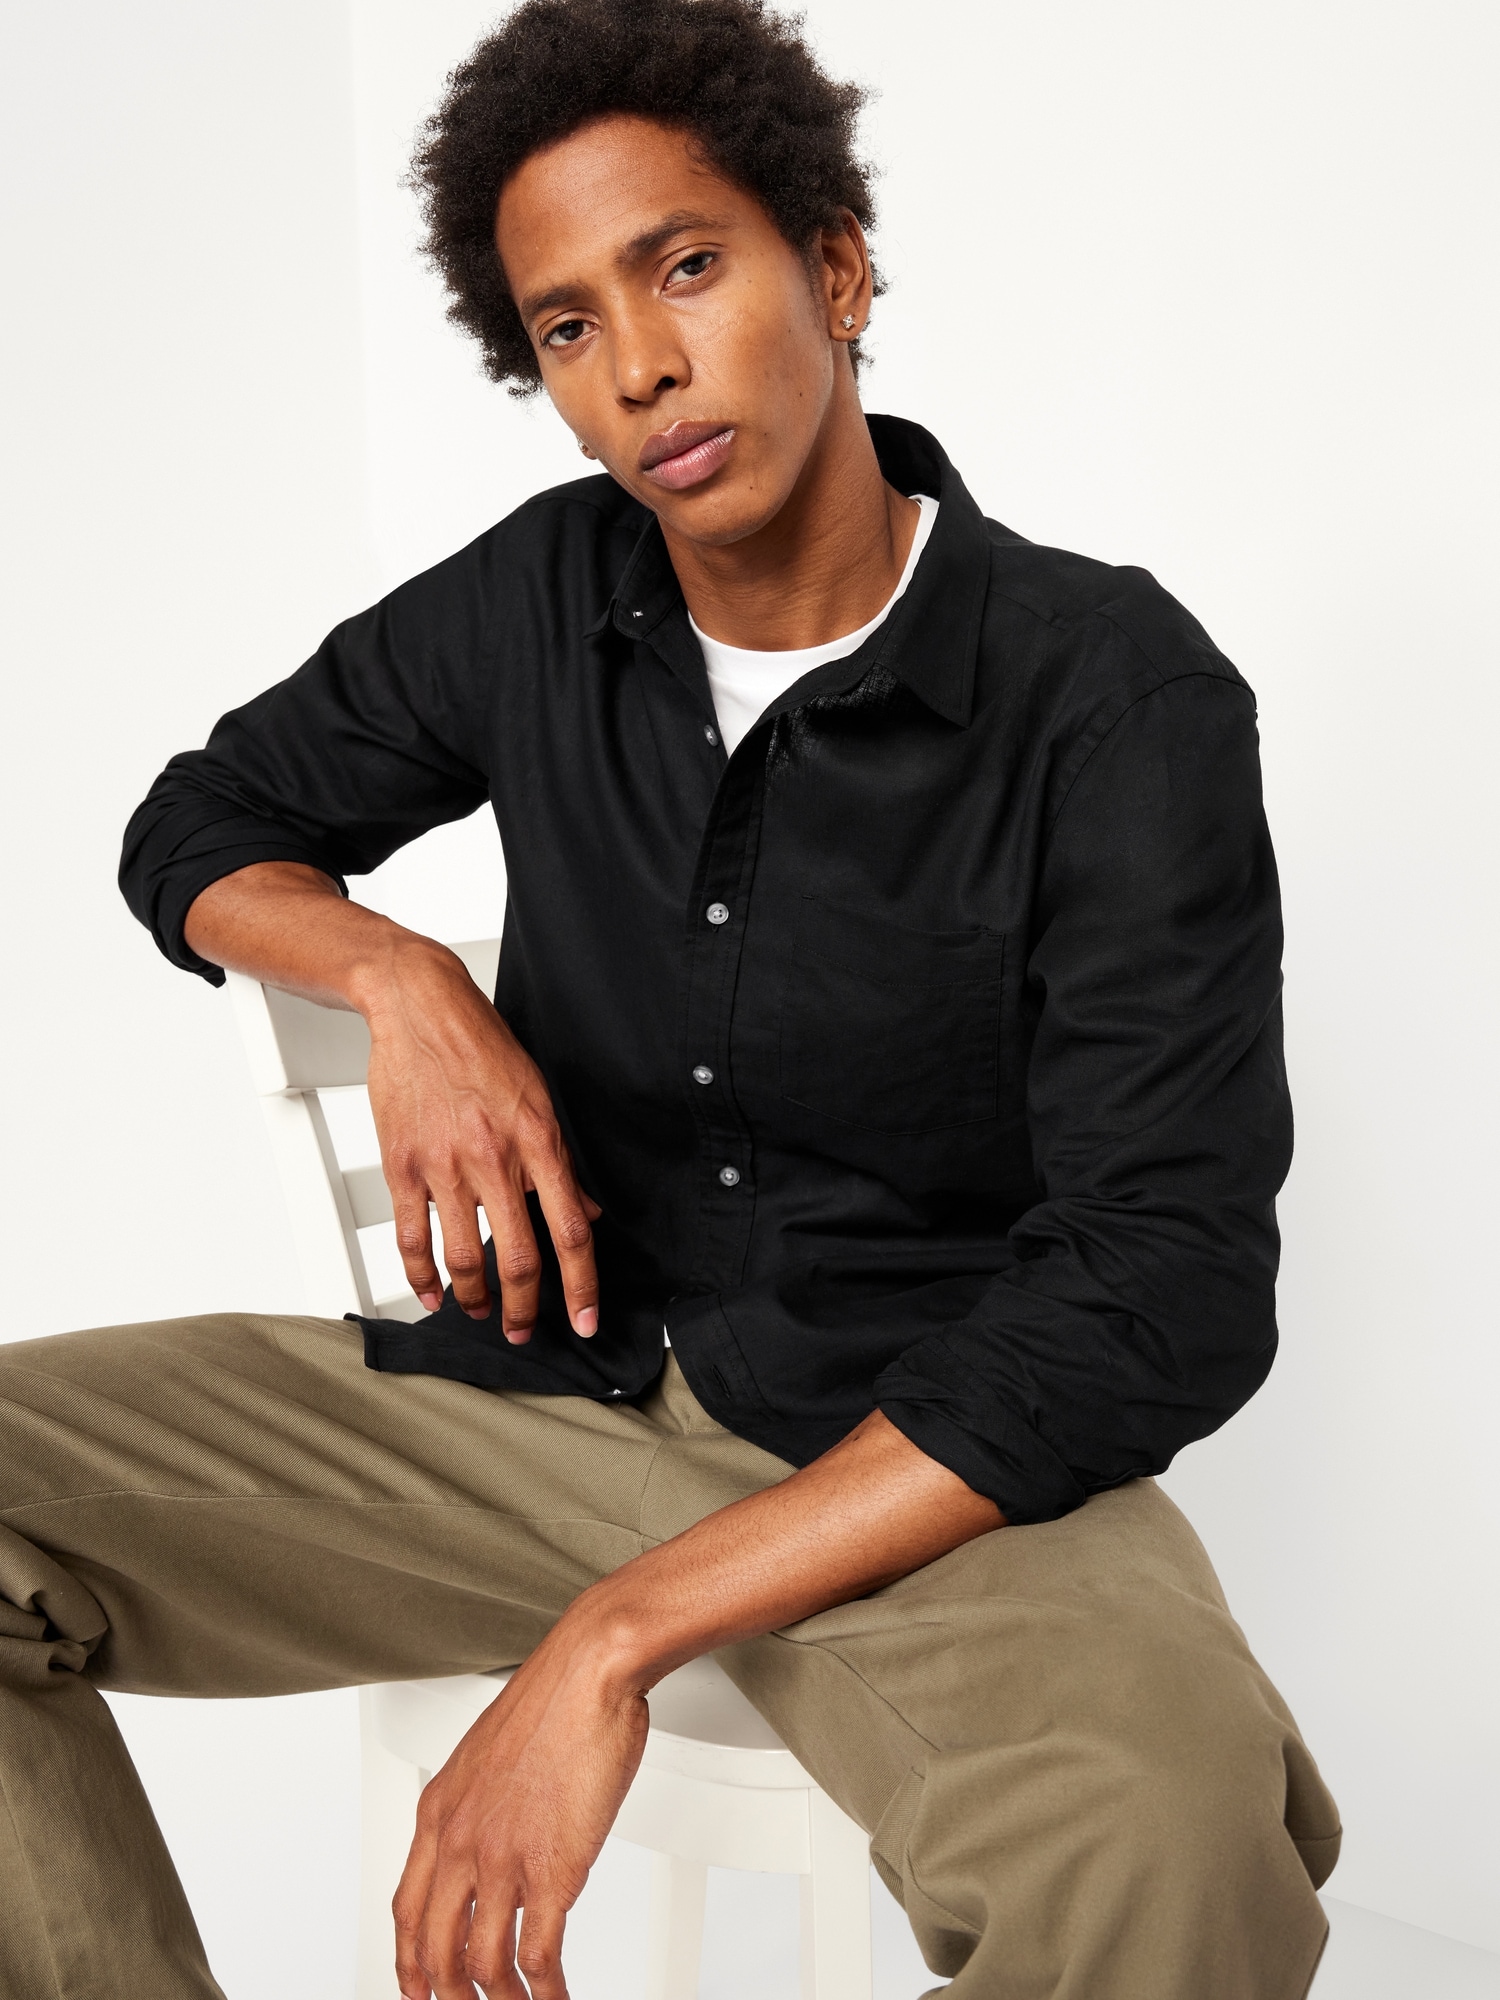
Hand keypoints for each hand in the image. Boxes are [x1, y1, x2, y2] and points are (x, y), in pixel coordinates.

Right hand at [361, 937, 600, 1339]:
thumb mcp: (540, 1096)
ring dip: (475, 1298)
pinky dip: (421, 1277)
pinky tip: (433, 1294)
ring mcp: (444, 1165)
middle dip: (523, 1308)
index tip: (583, 1320)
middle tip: (522, 1330)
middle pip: (517, 1257)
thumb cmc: (482, 1047)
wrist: (420, 1008)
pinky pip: (411, 1237)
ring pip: (463, 1257)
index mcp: (537, 1140)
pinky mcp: (402, 1165)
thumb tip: (586, 1212)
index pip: (570, 1229)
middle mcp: (493, 1158)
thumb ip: (561, 1161)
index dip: (581, 1285)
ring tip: (481, 1312)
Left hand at [393, 1620, 647, 1998]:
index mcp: (439, 1812)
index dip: (409, 1963)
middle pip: (433, 1950)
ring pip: (480, 1965)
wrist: (588, 1670)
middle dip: (447, 1996)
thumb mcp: (487, 1753)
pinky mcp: (551, 1870)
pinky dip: (544, 1992)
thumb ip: (480, 1803)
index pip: (407, 1911)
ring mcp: (502, 1859)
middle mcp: (460, 1841)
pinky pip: (537, 1956)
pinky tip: (553, 1998)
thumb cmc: (553, 1700)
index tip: (418, 1988)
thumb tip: (493, 1834)